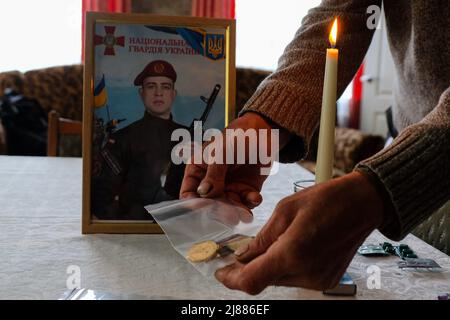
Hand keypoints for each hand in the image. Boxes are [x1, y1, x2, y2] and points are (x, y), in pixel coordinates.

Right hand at [180, 112, 289, 210]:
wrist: (262, 131)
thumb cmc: (237, 135)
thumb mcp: (222, 152)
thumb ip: (213, 173)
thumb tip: (204, 193)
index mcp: (198, 170)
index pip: (188, 192)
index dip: (193, 204)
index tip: (202, 210)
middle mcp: (211, 182)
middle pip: (210, 204)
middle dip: (219, 211)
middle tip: (229, 216)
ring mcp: (229, 188)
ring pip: (229, 207)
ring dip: (236, 211)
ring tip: (244, 213)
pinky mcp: (246, 190)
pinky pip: (246, 203)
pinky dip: (251, 203)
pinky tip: (255, 197)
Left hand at [214, 171, 384, 293]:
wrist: (363, 205)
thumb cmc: (327, 200)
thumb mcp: (286, 210)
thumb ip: (262, 238)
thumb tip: (243, 256)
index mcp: (293, 252)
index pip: (252, 280)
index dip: (231, 279)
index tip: (221, 271)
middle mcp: (307, 272)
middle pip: (263, 280)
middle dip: (248, 268)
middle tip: (240, 253)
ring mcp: (318, 279)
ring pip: (278, 279)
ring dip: (267, 266)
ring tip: (273, 243)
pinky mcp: (326, 280)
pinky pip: (294, 277)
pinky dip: (284, 266)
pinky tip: (289, 247)